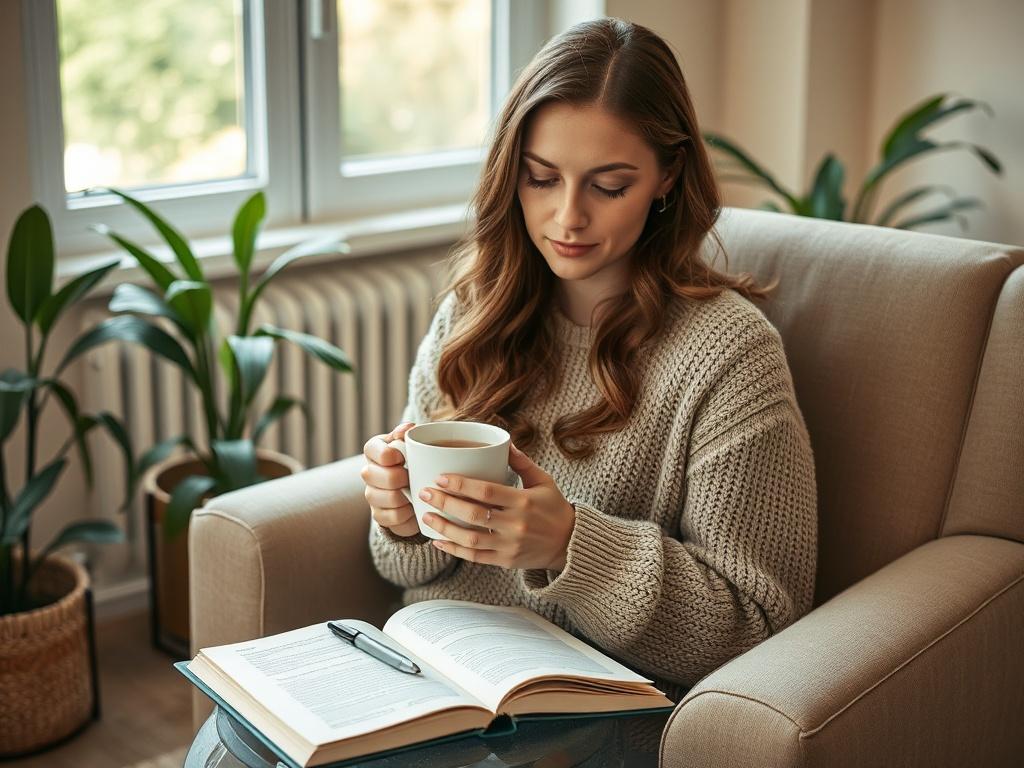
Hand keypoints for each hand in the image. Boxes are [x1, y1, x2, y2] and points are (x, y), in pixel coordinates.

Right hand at [361, 422, 419, 537]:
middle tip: (411, 477)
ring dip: (401, 496)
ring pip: (380, 497)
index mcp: (375, 450)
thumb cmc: (418, 460)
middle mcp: (369, 472)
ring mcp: (372, 495)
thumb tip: (408, 429)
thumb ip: (411, 435)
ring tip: (414, 492)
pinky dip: (405, 514)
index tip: (402, 457)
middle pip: (370, 475)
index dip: (387, 455)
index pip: (371, 449)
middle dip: (395, 477)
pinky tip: (414, 507)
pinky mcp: (380, 515)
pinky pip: (390, 517)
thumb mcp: (416, 444)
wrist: (422, 488)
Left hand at [419, 442, 575, 570]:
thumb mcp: (543, 481)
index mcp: (524, 502)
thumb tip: (504, 442)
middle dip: (445, 503)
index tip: (440, 477)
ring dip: (445, 528)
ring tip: (426, 516)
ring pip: (471, 540)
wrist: (569, 543)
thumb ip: (522, 463)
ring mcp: (510, 546)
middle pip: (474, 515)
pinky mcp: (506, 561)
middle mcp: (516, 525)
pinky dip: (454, 550)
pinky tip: (438, 541)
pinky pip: (475, 558)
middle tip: (425, 493)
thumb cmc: (554, 507)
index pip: (486, 492)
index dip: (461, 484)